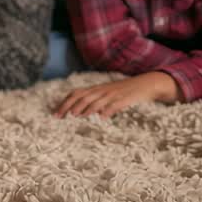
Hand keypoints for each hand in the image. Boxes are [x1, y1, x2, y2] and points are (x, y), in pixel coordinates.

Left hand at [52, 72, 179, 117]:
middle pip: (82, 96)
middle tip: (59, 117)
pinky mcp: (125, 99)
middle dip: (69, 106)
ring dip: (85, 108)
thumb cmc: (124, 92)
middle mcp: (102, 90)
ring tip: (76, 115)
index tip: (55, 114)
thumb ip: (94, 102)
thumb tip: (79, 113)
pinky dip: (108, 110)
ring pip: (96, 100)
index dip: (64, 103)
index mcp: (96, 89)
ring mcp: (114, 94)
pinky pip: (115, 104)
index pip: (76, 93)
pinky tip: (102, 117)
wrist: (146, 84)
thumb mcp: (107, 95)